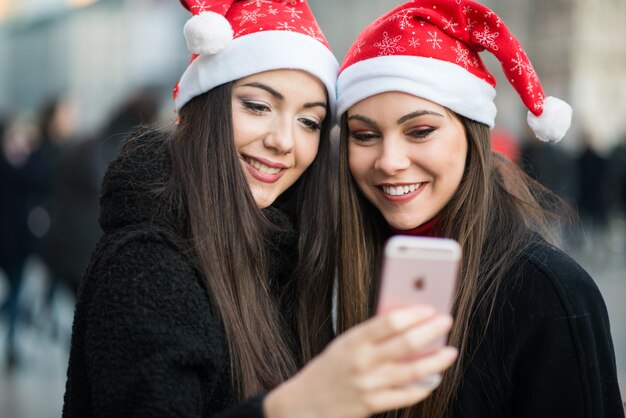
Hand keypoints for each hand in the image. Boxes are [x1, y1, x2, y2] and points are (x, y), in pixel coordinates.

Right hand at [264, 306, 456, 417]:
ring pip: (413, 371)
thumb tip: (407, 322)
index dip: (414, 313)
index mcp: (353, 341)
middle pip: (406, 343)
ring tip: (450, 351)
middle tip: (446, 322)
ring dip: (436, 360)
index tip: (429, 308)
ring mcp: (369, 385)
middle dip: (432, 331)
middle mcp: (363, 362)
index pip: (389, 322)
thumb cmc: (329, 367)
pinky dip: (424, 386)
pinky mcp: (373, 404)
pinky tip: (434, 378)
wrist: (305, 402)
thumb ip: (372, 335)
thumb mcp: (344, 343)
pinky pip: (407, 396)